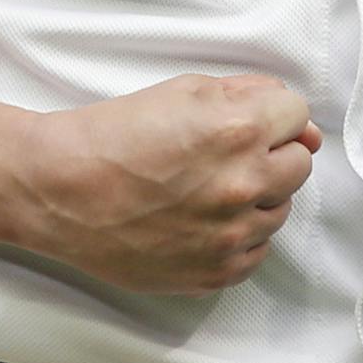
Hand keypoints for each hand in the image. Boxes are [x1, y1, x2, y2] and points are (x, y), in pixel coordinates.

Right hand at [12, 73, 322, 294]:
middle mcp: (243, 184)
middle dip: (271, 151)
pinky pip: (257, 251)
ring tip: (206, 186)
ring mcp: (231, 236)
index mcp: (239, 130)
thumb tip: (298, 120)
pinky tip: (202, 218)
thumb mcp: (184, 90)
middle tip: (227, 151)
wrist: (63, 190)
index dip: (273, 113)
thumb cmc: (116, 135)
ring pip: (280, 209)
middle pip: (299, 164)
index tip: (249, 119)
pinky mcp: (216, 273)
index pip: (299, 115)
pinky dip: (238, 235)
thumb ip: (249, 95)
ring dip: (256, 195)